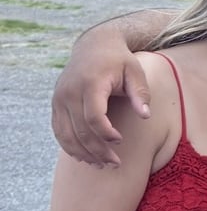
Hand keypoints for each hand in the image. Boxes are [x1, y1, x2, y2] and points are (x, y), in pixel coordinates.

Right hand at [53, 42, 151, 168]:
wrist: (94, 45)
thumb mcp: (135, 71)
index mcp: (90, 83)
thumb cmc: (119, 60)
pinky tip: (85, 156)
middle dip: (97, 150)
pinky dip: (70, 146)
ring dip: (83, 153)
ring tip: (101, 165)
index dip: (106, 133)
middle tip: (114, 163)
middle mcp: (70, 92)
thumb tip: (145, 116)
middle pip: (80, 130)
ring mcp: (59, 98)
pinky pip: (59, 131)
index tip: (121, 141)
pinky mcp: (56, 104)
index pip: (93, 116)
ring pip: (66, 135)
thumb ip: (140, 93)